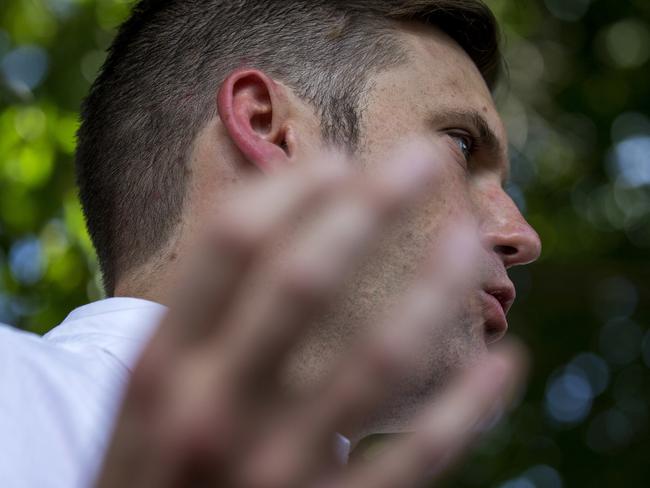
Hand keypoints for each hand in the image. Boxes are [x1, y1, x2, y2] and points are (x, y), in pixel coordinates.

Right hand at [95, 141, 526, 487]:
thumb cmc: (149, 472)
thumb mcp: (144, 398)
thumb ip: (197, 324)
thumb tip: (276, 225)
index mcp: (161, 370)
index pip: (233, 247)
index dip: (294, 191)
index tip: (341, 159)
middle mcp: (215, 411)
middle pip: (305, 278)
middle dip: (373, 205)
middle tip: (426, 157)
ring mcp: (277, 469)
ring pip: (378, 359)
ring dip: (436, 289)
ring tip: (473, 243)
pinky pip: (416, 458)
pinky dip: (466, 407)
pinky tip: (504, 364)